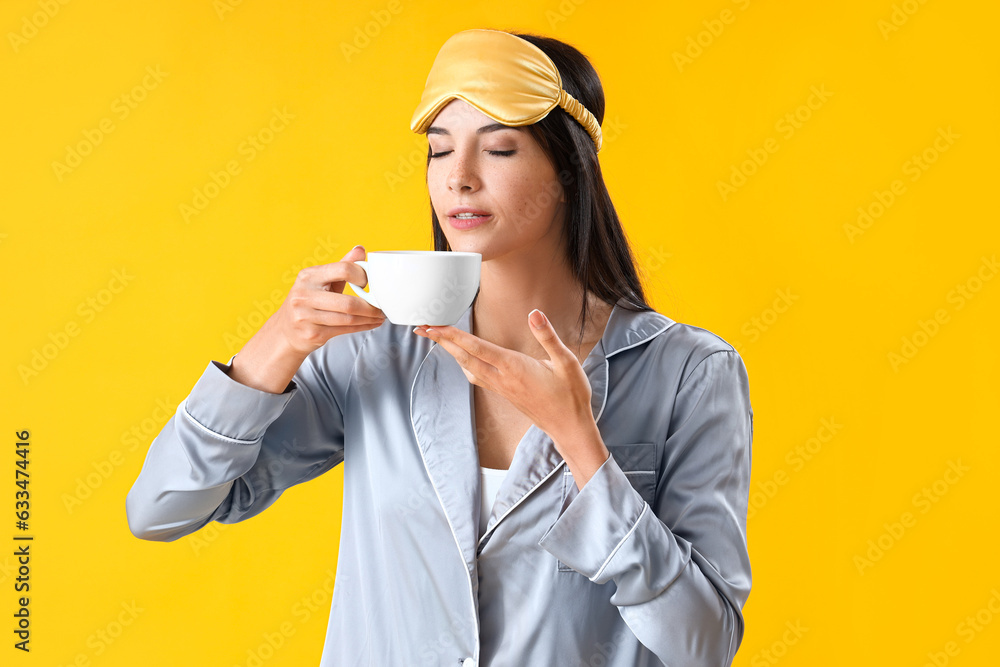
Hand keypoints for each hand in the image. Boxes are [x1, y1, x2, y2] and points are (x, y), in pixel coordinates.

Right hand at [275, 245, 386, 355]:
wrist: (286, 332)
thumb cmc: (308, 302)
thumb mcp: (320, 281)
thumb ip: (341, 266)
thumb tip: (360, 250)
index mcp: (308, 276)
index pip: (342, 270)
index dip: (362, 275)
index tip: (371, 283)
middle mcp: (304, 295)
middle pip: (348, 302)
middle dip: (370, 306)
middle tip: (382, 306)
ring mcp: (306, 316)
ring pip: (348, 318)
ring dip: (369, 318)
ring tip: (380, 316)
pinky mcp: (312, 334)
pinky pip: (344, 330)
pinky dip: (362, 327)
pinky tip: (371, 323)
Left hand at [412, 309, 596, 448]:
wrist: (569, 428)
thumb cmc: (571, 396)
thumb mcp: (567, 362)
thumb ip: (548, 337)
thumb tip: (534, 314)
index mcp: (515, 368)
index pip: (477, 348)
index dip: (454, 336)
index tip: (435, 326)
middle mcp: (503, 379)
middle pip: (464, 358)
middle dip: (442, 342)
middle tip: (422, 329)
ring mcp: (502, 389)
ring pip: (468, 369)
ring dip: (451, 353)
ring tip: (438, 339)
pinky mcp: (505, 394)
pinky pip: (477, 378)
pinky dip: (464, 365)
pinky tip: (464, 360)